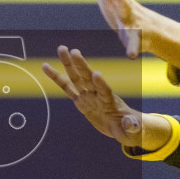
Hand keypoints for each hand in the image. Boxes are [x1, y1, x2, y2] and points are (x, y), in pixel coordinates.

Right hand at [42, 46, 168, 151]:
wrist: (122, 127)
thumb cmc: (130, 128)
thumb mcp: (132, 130)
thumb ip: (131, 125)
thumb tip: (131, 124)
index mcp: (110, 102)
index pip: (105, 91)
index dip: (101, 84)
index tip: (96, 74)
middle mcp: (97, 95)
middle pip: (88, 79)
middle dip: (81, 66)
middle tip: (74, 51)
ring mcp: (88, 96)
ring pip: (76, 78)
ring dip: (68, 64)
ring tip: (61, 48)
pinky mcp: (80, 100)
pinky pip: (66, 88)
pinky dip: (57, 78)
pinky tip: (46, 67)